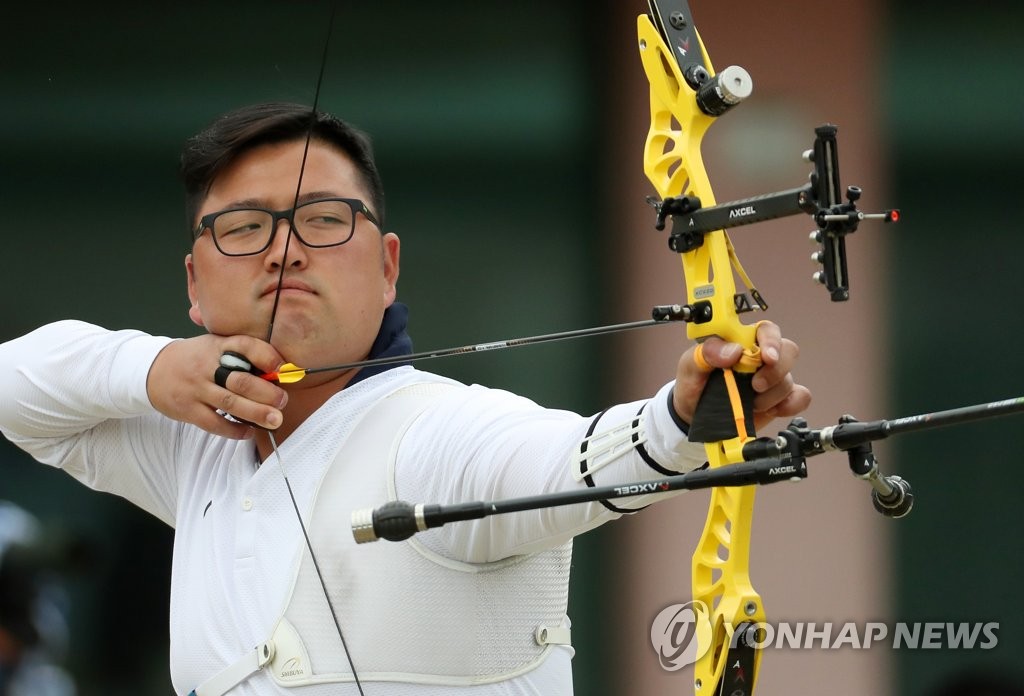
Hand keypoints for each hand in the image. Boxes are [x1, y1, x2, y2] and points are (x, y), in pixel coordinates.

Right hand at [147, 335, 287, 438]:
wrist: (152, 370)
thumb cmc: (195, 359)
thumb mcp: (214, 347)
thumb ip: (240, 355)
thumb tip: (278, 371)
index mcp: (217, 346)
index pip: (244, 346)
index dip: (266, 356)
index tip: (282, 367)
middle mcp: (206, 366)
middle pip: (240, 380)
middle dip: (266, 392)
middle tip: (283, 401)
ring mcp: (196, 389)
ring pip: (230, 403)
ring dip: (256, 413)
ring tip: (275, 420)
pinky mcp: (188, 409)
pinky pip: (214, 423)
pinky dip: (234, 430)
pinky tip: (248, 432)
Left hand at [672, 321, 810, 431]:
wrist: (692, 415)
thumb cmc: (693, 384)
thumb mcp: (690, 364)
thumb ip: (708, 352)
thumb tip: (734, 350)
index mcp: (742, 341)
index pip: (767, 330)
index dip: (772, 341)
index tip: (766, 358)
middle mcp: (761, 358)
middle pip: (788, 352)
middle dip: (776, 370)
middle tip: (755, 386)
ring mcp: (771, 379)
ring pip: (789, 380)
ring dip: (771, 395)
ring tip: (749, 403)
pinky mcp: (778, 401)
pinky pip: (800, 397)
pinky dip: (791, 405)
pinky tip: (772, 410)